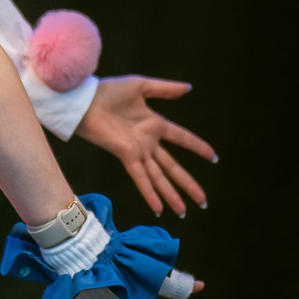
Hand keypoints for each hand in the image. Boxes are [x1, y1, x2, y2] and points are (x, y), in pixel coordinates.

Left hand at [74, 76, 216, 218]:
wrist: (84, 99)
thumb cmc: (107, 91)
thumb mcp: (140, 85)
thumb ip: (164, 89)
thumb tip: (189, 88)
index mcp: (154, 124)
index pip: (182, 138)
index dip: (197, 147)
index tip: (213, 157)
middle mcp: (148, 142)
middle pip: (172, 167)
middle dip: (188, 184)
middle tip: (203, 200)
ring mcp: (137, 151)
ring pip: (159, 178)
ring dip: (172, 195)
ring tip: (184, 213)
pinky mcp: (126, 155)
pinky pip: (141, 178)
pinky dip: (150, 193)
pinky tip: (160, 209)